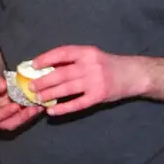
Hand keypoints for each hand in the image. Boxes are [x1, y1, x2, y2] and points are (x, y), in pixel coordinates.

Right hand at [0, 68, 39, 130]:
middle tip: (32, 109)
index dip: (5, 113)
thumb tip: (4, 86)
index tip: (15, 106)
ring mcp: (4, 116)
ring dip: (29, 116)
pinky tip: (39, 104)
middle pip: (8, 123)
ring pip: (17, 121)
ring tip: (39, 107)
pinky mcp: (12, 112)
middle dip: (21, 118)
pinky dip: (31, 111)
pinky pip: (22, 115)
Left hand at [28, 45, 142, 117]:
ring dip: (49, 94)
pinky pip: (77, 103)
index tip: (33, 65)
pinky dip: (63, 108)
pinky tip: (52, 111)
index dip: (46, 58)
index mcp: (87, 52)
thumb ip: (74, 60)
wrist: (134, 75)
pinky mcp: (99, 96)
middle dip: (43, 81)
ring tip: (37, 99)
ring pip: (66, 89)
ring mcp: (95, 82)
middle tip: (30, 87)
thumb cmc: (108, 65)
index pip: (63, 52)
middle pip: (62, 73)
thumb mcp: (92, 56)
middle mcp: (90, 65)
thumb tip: (47, 67)